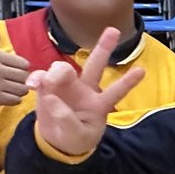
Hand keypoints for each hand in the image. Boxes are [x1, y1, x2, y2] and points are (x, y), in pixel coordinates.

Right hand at [0, 19, 32, 107]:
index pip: (24, 63)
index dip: (20, 69)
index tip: (11, 71)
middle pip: (24, 76)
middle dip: (20, 81)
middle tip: (10, 82)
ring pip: (22, 89)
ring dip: (18, 91)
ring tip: (7, 89)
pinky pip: (16, 100)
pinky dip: (13, 100)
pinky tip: (4, 97)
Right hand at [24, 29, 143, 156]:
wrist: (56, 143)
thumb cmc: (74, 139)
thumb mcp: (76, 136)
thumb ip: (67, 119)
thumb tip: (51, 96)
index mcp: (99, 104)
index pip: (116, 91)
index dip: (128, 82)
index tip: (142, 71)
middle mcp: (85, 90)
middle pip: (95, 65)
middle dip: (104, 47)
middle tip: (113, 30)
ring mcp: (67, 86)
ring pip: (63, 68)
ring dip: (56, 71)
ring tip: (48, 83)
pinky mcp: (48, 87)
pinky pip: (42, 76)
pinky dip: (36, 77)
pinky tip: (32, 84)